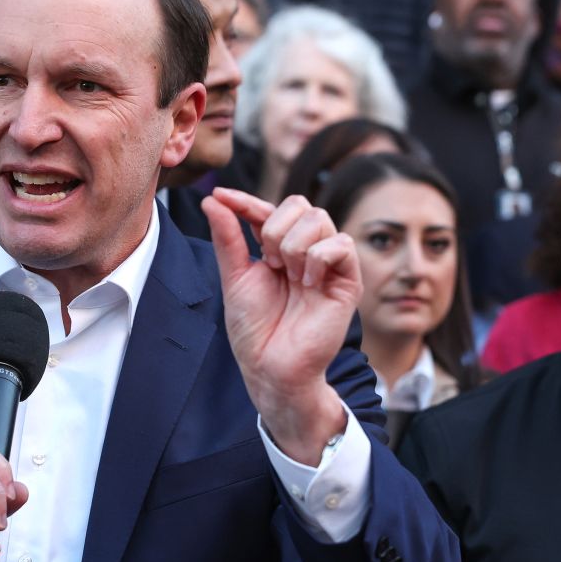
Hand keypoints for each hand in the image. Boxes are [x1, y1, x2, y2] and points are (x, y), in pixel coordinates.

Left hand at [203, 189, 359, 463]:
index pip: (266, 209)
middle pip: (299, 203)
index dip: (244, 200)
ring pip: (319, 219)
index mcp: (277, 249)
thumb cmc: (254, 329)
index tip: (218, 195)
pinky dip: (318, 258)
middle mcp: (304, 251)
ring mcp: (327, 264)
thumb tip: (212, 200)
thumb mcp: (234, 277)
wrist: (271, 366)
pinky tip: (307, 283)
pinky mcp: (348, 281)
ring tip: (288, 276)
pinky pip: (341, 244)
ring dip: (294, 245)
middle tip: (269, 262)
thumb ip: (227, 238)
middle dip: (275, 227)